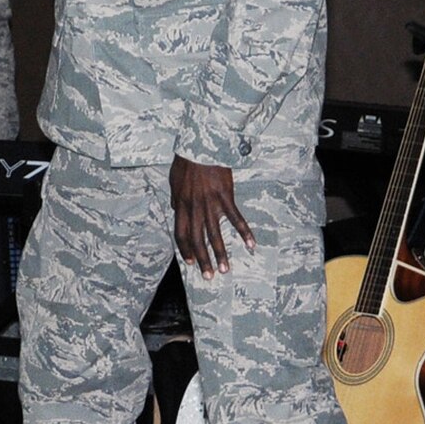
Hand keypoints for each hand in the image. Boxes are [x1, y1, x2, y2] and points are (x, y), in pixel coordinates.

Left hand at [171, 156, 255, 279]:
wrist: (200, 146)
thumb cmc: (186, 162)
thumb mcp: (174, 181)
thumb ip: (175, 198)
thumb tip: (175, 207)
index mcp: (180, 206)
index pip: (181, 234)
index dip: (186, 250)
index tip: (191, 263)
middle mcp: (194, 208)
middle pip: (197, 240)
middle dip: (203, 260)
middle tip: (209, 277)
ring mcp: (210, 203)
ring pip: (215, 234)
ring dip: (221, 254)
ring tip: (225, 269)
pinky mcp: (225, 196)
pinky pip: (235, 218)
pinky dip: (244, 232)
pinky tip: (251, 244)